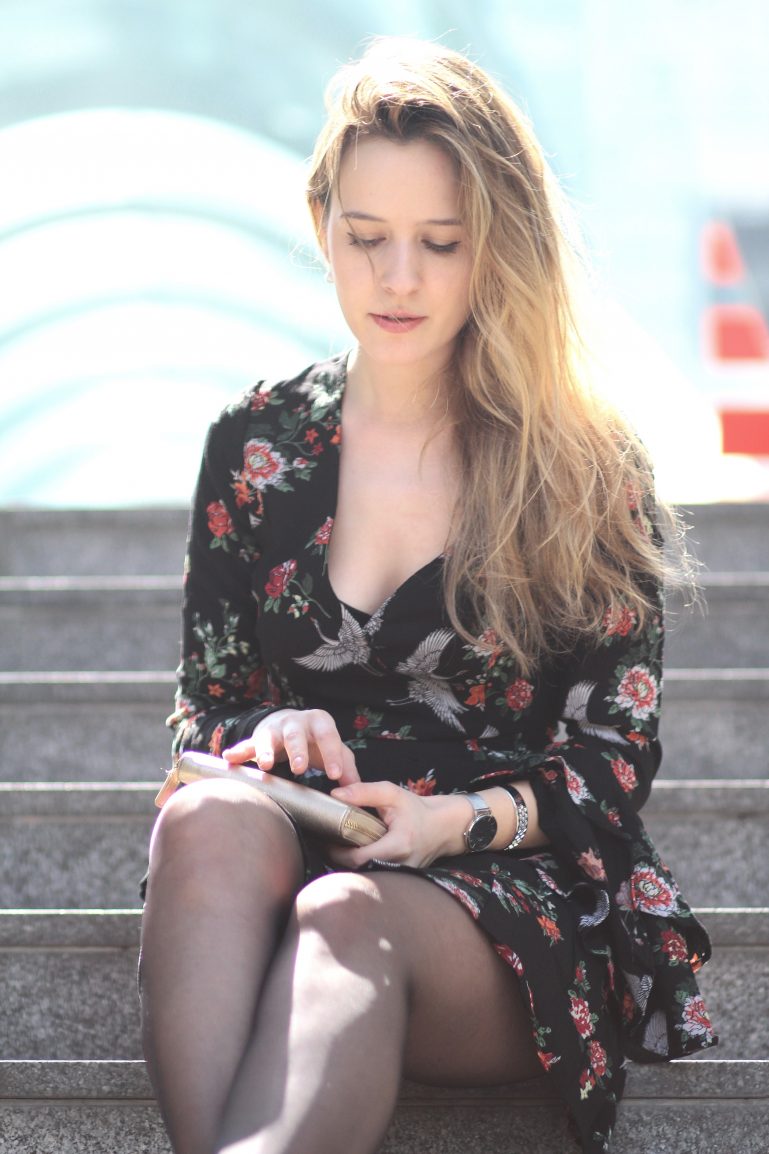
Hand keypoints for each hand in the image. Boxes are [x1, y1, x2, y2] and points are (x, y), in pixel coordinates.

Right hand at [222, 709, 359, 785]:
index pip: (328, 736)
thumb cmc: (317, 740)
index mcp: (319, 722)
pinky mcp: (256, 739)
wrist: (290, 723)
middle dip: (297, 750)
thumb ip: (347, 769)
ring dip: (266, 751)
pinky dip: (238, 752)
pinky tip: (229, 759)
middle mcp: (295, 722)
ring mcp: (273, 729)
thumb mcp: (335, 749)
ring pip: (268, 738)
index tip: (335, 776)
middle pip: (296, 734)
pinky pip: (246, 745)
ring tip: (265, 765)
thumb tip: (358, 793)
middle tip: (299, 769)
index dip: (332, 754)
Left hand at [327, 781, 470, 869]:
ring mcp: (401, 876)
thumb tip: (335, 795)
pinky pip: (374, 875)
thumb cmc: (419, 810)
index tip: (325, 839)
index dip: (337, 851)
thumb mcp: (393, 794)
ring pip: (365, 875)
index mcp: (398, 845)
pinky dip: (362, 866)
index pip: (358, 857)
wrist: (445, 827)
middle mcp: (400, 865)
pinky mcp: (400, 879)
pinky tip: (354, 853)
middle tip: (326, 842)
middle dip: (339, 858)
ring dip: (349, 863)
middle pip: (358, 870)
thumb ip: (363, 792)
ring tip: (336, 846)